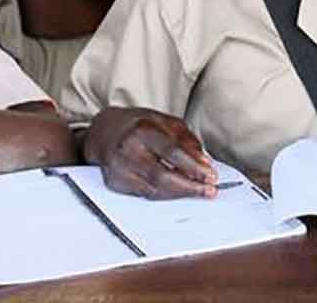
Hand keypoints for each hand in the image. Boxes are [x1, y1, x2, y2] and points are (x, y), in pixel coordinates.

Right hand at [84, 107, 217, 199]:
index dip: (194, 166)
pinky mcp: (115, 183)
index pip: (172, 152)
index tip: (211, 175)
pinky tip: (178, 191)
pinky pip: (146, 194)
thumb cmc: (138, 125)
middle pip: (163, 176)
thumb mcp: (165, 121)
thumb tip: (203, 162)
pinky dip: (165, 195)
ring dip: (180, 193)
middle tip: (209, 190)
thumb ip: (186, 140)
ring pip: (155, 190)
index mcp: (142, 129)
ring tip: (198, 191)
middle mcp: (128, 150)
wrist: (105, 131)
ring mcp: (119, 168)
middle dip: (190, 186)